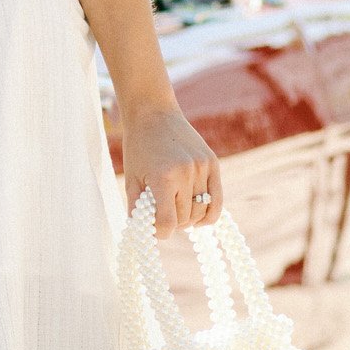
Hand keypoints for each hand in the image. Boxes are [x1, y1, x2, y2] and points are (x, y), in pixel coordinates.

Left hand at [122, 101, 221, 234]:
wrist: (154, 113)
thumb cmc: (138, 147)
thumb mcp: (131, 178)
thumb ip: (137, 209)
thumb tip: (144, 235)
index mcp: (163, 178)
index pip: (168, 223)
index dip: (160, 232)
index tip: (153, 229)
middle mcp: (187, 173)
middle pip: (184, 219)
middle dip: (172, 223)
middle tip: (161, 216)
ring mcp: (203, 168)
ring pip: (201, 212)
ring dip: (188, 219)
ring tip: (176, 211)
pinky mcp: (213, 163)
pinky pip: (217, 200)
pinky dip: (209, 214)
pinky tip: (199, 219)